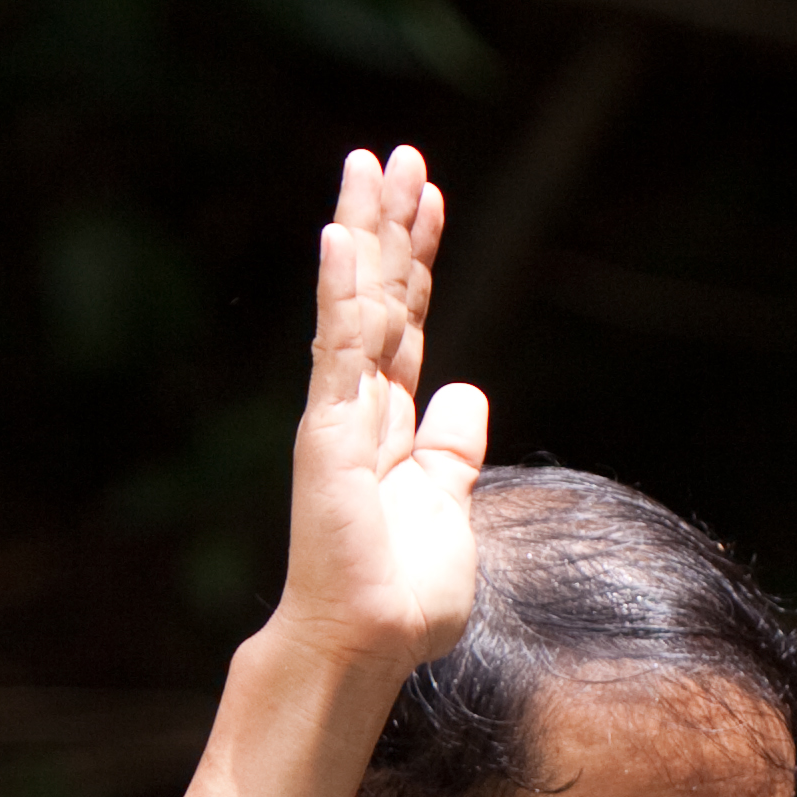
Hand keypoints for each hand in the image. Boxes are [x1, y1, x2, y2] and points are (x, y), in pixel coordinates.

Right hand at [272, 143, 488, 684]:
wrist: (368, 645)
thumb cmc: (402, 597)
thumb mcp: (449, 508)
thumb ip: (452, 450)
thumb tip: (468, 392)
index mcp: (391, 421)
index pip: (407, 318)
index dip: (418, 257)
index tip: (429, 196)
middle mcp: (360, 405)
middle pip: (378, 294)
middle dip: (389, 222)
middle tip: (397, 151)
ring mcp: (340, 414)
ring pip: (356, 304)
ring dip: (364, 231)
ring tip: (371, 163)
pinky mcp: (328, 434)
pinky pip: (338, 351)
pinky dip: (340, 293)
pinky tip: (342, 238)